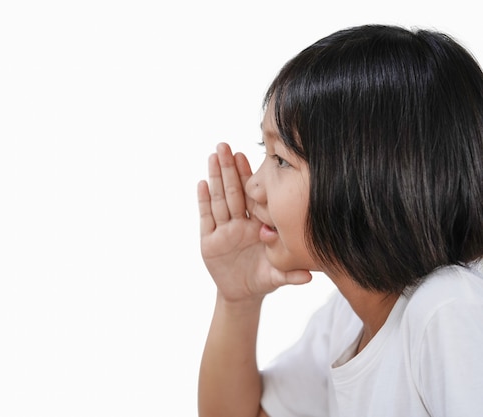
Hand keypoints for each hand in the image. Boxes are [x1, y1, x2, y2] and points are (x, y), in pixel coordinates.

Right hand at [198, 143, 311, 301]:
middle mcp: (239, 223)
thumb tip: (309, 276)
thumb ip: (290, 274)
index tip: (244, 155)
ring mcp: (223, 230)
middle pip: (232, 192)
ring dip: (215, 178)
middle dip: (228, 168)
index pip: (251, 196)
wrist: (242, 293)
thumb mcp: (276, 276)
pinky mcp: (208, 241)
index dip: (246, 176)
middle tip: (224, 145)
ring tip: (212, 156)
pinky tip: (201, 184)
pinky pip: (206, 218)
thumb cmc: (263, 279)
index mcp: (257, 225)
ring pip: (219, 200)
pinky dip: (203, 201)